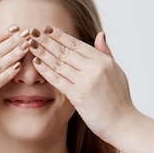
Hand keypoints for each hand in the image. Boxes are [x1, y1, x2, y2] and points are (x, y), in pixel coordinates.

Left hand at [28, 26, 137, 145]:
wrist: (123, 124)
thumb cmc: (119, 100)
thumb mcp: (116, 71)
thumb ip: (106, 52)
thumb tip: (100, 34)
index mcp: (103, 61)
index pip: (76, 44)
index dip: (60, 35)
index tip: (47, 28)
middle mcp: (95, 68)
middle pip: (65, 51)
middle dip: (47, 40)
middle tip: (33, 31)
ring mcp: (86, 81)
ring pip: (59, 63)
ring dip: (43, 52)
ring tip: (30, 44)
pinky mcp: (78, 96)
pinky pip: (58, 79)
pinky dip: (46, 70)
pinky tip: (36, 62)